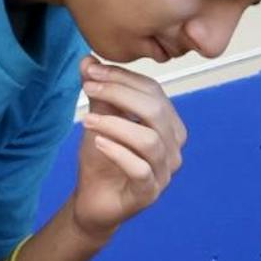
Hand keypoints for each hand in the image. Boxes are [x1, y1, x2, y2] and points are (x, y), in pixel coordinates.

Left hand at [70, 56, 186, 240]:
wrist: (94, 201)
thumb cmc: (102, 160)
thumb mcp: (99, 121)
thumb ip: (99, 94)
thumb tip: (88, 59)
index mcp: (169, 126)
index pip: (154, 92)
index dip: (123, 78)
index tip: (91, 71)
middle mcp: (174, 148)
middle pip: (156, 111)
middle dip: (119, 94)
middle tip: (88, 88)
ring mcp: (164, 173)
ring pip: (148, 140)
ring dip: (114, 125)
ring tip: (87, 120)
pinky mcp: (149, 194)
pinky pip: (140, 169)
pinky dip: (117, 153)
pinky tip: (98, 143)